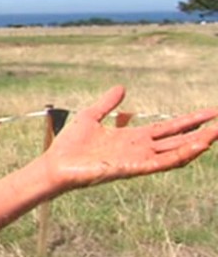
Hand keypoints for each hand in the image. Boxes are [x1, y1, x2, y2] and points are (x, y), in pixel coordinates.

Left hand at [46, 86, 217, 189]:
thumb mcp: (91, 116)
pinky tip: (198, 146)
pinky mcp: (132, 169)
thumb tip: (122, 88)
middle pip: (179, 139)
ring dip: (198, 143)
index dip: (190, 120)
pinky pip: (162, 163)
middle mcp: (140, 150)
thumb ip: (107, 103)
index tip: (212, 112)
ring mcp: (138, 160)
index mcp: (132, 138)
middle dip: (203, 132)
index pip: (169, 128)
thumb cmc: (69, 146)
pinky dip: (181, 155)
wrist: (54, 165)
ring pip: (176, 152)